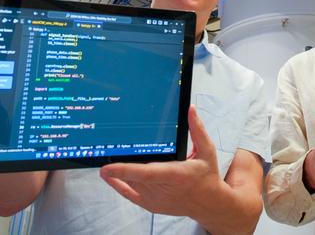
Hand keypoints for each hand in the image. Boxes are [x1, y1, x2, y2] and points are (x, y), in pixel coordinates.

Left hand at [100, 105, 222, 218]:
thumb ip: (197, 130)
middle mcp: (164, 189)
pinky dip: (117, 184)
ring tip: (108, 154)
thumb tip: (190, 109)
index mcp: (177, 174)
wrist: (208, 203)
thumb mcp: (207, 151)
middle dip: (120, 162)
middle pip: (134, 175)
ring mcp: (155, 198)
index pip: (147, 173)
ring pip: (130, 182)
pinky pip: (129, 194)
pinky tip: (107, 175)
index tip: (107, 167)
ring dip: (119, 170)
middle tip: (106, 148)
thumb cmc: (206, 175)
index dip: (125, 170)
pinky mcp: (151, 204)